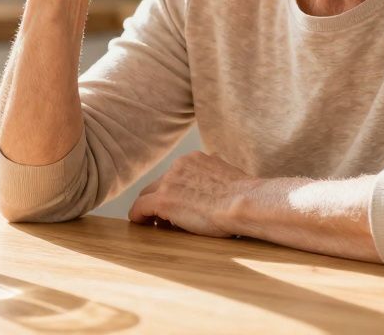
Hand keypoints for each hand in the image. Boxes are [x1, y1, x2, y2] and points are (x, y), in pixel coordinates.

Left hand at [128, 151, 254, 237]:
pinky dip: (138, 216)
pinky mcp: (163, 200)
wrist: (244, 202)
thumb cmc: (245, 196)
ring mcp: (170, 182)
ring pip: (148, 194)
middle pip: (158, 183)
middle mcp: (179, 165)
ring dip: (151, 209)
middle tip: (163, 217)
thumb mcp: (229, 175)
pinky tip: (139, 223)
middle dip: (159, 198)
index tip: (178, 204)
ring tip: (154, 223)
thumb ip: (216, 174)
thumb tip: (219, 176)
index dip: (173, 190)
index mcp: (195, 159)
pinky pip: (140, 207)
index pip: (175, 174)